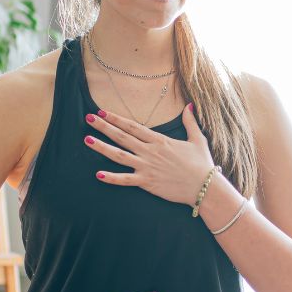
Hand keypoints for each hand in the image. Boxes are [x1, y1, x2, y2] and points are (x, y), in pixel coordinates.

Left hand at [85, 104, 215, 205]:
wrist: (205, 186)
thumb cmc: (202, 164)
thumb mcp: (198, 139)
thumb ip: (190, 122)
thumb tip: (189, 105)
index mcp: (160, 140)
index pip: (133, 126)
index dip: (117, 118)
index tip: (103, 112)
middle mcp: (150, 151)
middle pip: (122, 137)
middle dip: (104, 126)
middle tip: (88, 118)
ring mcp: (147, 166)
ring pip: (119, 155)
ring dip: (102, 147)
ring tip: (87, 139)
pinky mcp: (147, 182)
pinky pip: (126, 179)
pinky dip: (112, 178)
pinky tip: (98, 174)